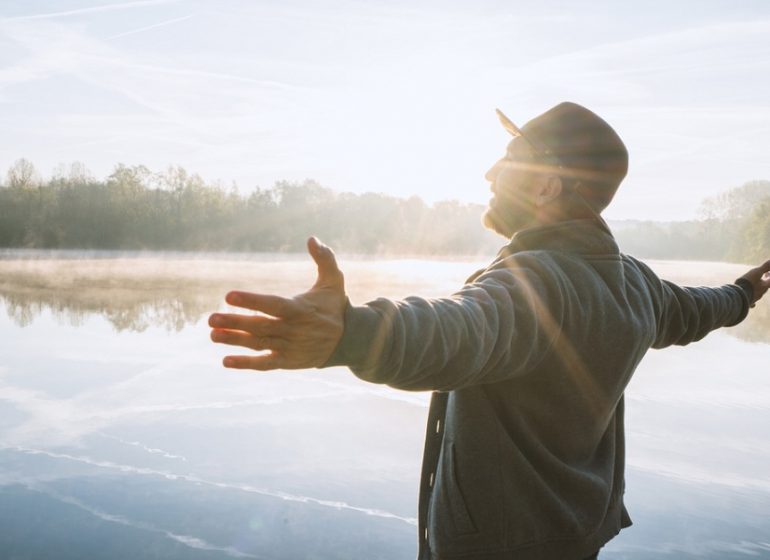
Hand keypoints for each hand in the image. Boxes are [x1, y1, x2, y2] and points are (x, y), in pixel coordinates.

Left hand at [208, 237, 346, 369]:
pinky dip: (246, 364)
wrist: (349, 340)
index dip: (251, 301)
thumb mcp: (334, 280)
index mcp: (300, 309)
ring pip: (258, 344)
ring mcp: (289, 347)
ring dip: (235, 341)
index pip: (273, 305)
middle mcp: (293, 330)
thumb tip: (311, 238)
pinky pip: (265, 364)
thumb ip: (324, 258)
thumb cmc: (335, 306)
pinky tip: (226, 360)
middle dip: (234, 322)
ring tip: (213, 335)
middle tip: (211, 318)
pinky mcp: (288, 361)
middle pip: (260, 326)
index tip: (228, 296)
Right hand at [738, 259, 769, 307]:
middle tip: (764, 276)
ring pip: (759, 293)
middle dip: (765, 281)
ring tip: (755, 286)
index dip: (769, 275)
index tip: (767, 272)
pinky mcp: (748, 302)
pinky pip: (753, 302)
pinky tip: (753, 304)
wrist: (738, 295)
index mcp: (765, 286)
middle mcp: (761, 293)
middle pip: (765, 287)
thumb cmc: (748, 283)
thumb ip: (766, 266)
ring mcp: (755, 298)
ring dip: (758, 289)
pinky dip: (753, 301)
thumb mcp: (756, 272)